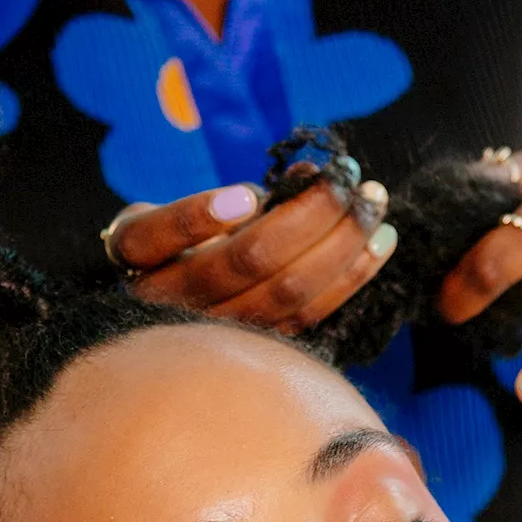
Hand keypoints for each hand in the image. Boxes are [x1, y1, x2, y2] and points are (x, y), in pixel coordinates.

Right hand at [105, 163, 396, 333]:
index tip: (248, 195)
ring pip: (286, 290)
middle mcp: (169, 298)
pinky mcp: (258, 347)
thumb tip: (309, 175)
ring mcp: (217, 329)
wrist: (169, 315)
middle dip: (311, 211)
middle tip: (350, 174)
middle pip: (245, 259)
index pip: (156, 234)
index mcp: (139, 254)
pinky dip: (352, 275)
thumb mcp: (182, 211)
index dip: (199, 216)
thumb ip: (238, 195)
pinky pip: (311, 313)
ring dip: (343, 241)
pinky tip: (381, 241)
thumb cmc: (180, 244)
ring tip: (375, 200)